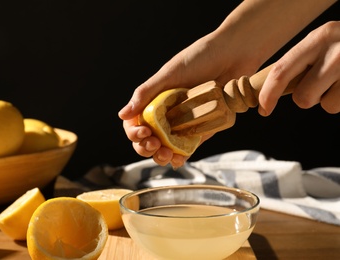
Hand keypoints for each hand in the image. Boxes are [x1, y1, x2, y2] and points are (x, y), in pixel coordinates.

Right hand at [118, 33, 259, 167]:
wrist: (234, 54)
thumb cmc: (200, 58)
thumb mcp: (169, 74)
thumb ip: (146, 94)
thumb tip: (122, 115)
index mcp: (155, 99)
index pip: (136, 122)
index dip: (134, 132)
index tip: (144, 133)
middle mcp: (167, 113)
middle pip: (148, 138)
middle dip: (145, 147)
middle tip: (153, 144)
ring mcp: (184, 122)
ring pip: (165, 147)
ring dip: (161, 155)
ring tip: (166, 154)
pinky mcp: (202, 128)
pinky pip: (188, 147)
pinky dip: (180, 157)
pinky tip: (178, 160)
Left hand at [259, 21, 339, 115]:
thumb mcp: (323, 43)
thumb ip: (301, 62)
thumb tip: (270, 90)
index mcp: (318, 38)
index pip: (281, 71)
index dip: (268, 95)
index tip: (263, 109)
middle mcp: (335, 50)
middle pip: (302, 97)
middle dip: (306, 98)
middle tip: (320, 84)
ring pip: (325, 105)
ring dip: (329, 99)